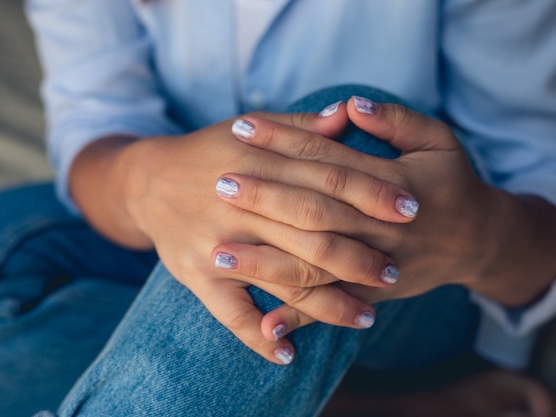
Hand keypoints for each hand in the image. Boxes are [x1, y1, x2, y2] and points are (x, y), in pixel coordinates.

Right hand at [70, 107, 419, 363]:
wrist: (146, 180)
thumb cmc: (210, 151)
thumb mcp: (252, 129)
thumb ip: (301, 127)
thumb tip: (349, 114)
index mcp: (259, 164)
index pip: (326, 182)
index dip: (371, 196)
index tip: (410, 211)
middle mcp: (240, 208)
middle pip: (310, 236)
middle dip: (357, 257)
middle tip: (394, 272)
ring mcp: (217, 245)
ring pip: (281, 280)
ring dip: (326, 304)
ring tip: (367, 317)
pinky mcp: (196, 277)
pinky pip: (230, 313)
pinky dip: (258, 336)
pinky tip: (287, 353)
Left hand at [219, 97, 555, 340]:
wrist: (481, 242)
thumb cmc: (453, 184)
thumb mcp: (439, 140)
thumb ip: (397, 121)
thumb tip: (350, 106)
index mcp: (393, 183)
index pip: (326, 159)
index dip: (284, 142)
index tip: (242, 130)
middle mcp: (381, 227)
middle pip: (313, 212)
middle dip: (265, 198)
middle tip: (219, 184)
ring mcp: (375, 266)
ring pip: (316, 266)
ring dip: (267, 262)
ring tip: (220, 253)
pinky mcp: (374, 295)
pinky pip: (333, 308)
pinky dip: (300, 317)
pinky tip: (265, 327)